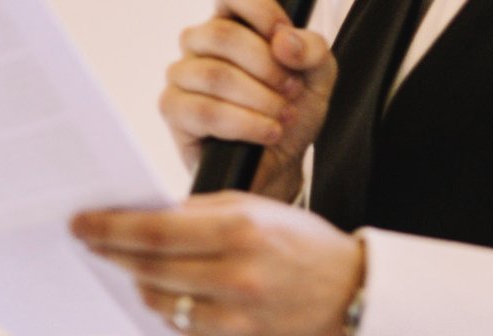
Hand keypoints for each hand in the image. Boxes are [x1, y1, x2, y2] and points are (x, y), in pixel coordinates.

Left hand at [71, 193, 363, 335]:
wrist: (354, 298)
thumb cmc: (302, 247)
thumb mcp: (259, 211)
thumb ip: (202, 213)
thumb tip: (143, 215)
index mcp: (241, 231)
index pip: (156, 232)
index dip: (111, 229)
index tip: (81, 223)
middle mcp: (236, 277)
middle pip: (150, 268)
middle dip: (112, 254)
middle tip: (88, 243)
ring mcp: (234, 319)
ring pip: (160, 301)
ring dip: (139, 283)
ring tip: (132, 268)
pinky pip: (181, 328)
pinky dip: (169, 308)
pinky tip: (169, 293)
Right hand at [160, 0, 336, 199]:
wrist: (279, 163)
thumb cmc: (291, 112)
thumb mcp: (318, 77)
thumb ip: (312, 49)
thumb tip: (283, 41)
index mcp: (232, 23)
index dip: (260, 11)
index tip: (283, 38)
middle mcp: (200, 44)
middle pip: (220, 34)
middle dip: (265, 65)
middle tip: (291, 90)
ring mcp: (183, 76)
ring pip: (214, 75)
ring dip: (257, 98)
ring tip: (282, 117)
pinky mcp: (174, 111)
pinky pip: (204, 111)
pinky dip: (243, 123)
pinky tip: (266, 133)